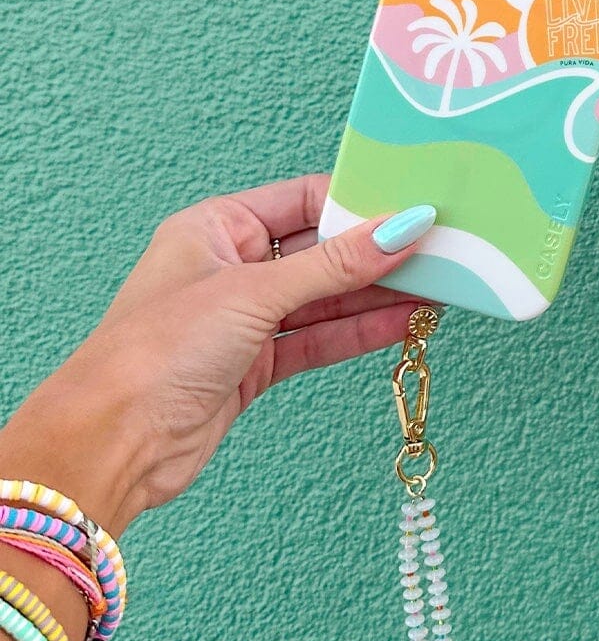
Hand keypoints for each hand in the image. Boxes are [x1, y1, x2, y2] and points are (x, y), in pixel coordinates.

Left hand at [0, 176, 435, 534]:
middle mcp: (233, 267)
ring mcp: (246, 317)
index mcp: (217, 227)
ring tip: (439, 287)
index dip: (361, 202)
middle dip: (379, 251)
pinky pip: (322, 338)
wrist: (115, 441)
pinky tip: (406, 323)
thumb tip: (401, 229)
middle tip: (441, 249)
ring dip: (380, 295)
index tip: (415, 206)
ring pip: (328, 297)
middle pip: (323, 250)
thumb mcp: (255, 293)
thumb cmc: (156, 351)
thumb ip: (336, 264)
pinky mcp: (258, 364)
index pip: (305, 199)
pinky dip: (362, 331)